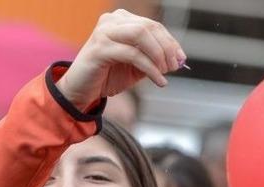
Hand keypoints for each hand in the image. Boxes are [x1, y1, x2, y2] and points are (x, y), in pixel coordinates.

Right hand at [56, 9, 184, 110]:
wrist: (82, 90)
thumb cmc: (109, 75)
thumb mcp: (138, 66)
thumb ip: (155, 59)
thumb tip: (179, 59)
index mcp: (121, 20)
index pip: (153, 25)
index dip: (171, 42)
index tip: (181, 59)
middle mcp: (112, 20)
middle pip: (149, 27)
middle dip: (167, 48)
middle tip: (174, 67)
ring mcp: (104, 32)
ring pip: (141, 35)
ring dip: (158, 55)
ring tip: (165, 73)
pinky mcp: (100, 48)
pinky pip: (132, 54)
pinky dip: (150, 68)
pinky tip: (158, 81)